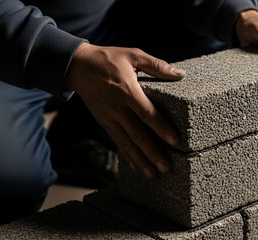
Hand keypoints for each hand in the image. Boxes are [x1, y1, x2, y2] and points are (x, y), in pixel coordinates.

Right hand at [65, 43, 184, 177]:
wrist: (77, 65)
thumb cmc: (109, 58)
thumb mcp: (133, 55)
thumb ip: (157, 66)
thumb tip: (180, 74)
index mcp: (127, 90)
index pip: (147, 113)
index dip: (161, 128)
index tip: (174, 141)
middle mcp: (117, 107)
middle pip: (137, 134)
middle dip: (152, 152)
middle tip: (166, 167)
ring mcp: (108, 117)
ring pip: (126, 143)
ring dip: (140, 159)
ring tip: (153, 174)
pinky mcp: (103, 121)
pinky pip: (117, 141)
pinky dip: (127, 155)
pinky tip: (137, 166)